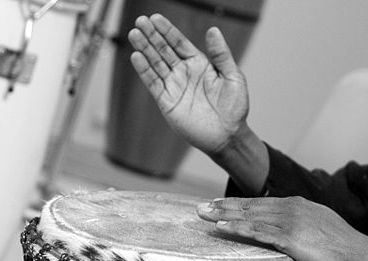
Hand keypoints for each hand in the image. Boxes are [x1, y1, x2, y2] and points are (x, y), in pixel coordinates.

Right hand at [128, 14, 249, 155]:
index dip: (167, 30)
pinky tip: (136, 56)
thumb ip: (221, 54)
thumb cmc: (234, 107)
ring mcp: (174, 86)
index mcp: (199, 64)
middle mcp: (184, 73)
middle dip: (151, 36)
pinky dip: (144, 70)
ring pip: (155, 63)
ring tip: (134, 34)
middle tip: (140, 20)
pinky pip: (153, 83)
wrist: (227, 135)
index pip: (179, 43)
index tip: (155, 18)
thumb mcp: (233, 76)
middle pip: (163, 50)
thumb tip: (213, 30)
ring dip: (144, 49)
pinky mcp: (167, 102)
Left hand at [197, 197, 367, 260]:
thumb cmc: (344, 250)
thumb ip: (303, 228)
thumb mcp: (321, 230)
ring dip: (223, 214)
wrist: (362, 256)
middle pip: (250, 206)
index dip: (238, 204)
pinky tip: (221, 226)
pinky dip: (237, 227)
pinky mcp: (290, 236)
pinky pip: (257, 231)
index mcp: (298, 205)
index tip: (220, 205)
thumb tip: (291, 235)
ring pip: (249, 215)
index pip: (261, 204)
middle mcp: (292, 208)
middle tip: (200, 207)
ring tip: (203, 214)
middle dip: (223, 206)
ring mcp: (290, 220)